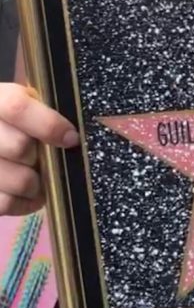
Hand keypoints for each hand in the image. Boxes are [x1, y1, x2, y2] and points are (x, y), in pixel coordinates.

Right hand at [0, 83, 78, 214]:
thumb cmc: (18, 121)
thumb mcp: (30, 103)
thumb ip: (45, 111)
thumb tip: (72, 135)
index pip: (17, 108)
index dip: (48, 124)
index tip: (71, 138)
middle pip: (20, 147)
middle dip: (41, 156)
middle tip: (47, 158)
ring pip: (19, 180)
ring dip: (38, 183)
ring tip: (38, 178)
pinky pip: (6, 203)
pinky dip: (25, 203)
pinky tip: (28, 194)